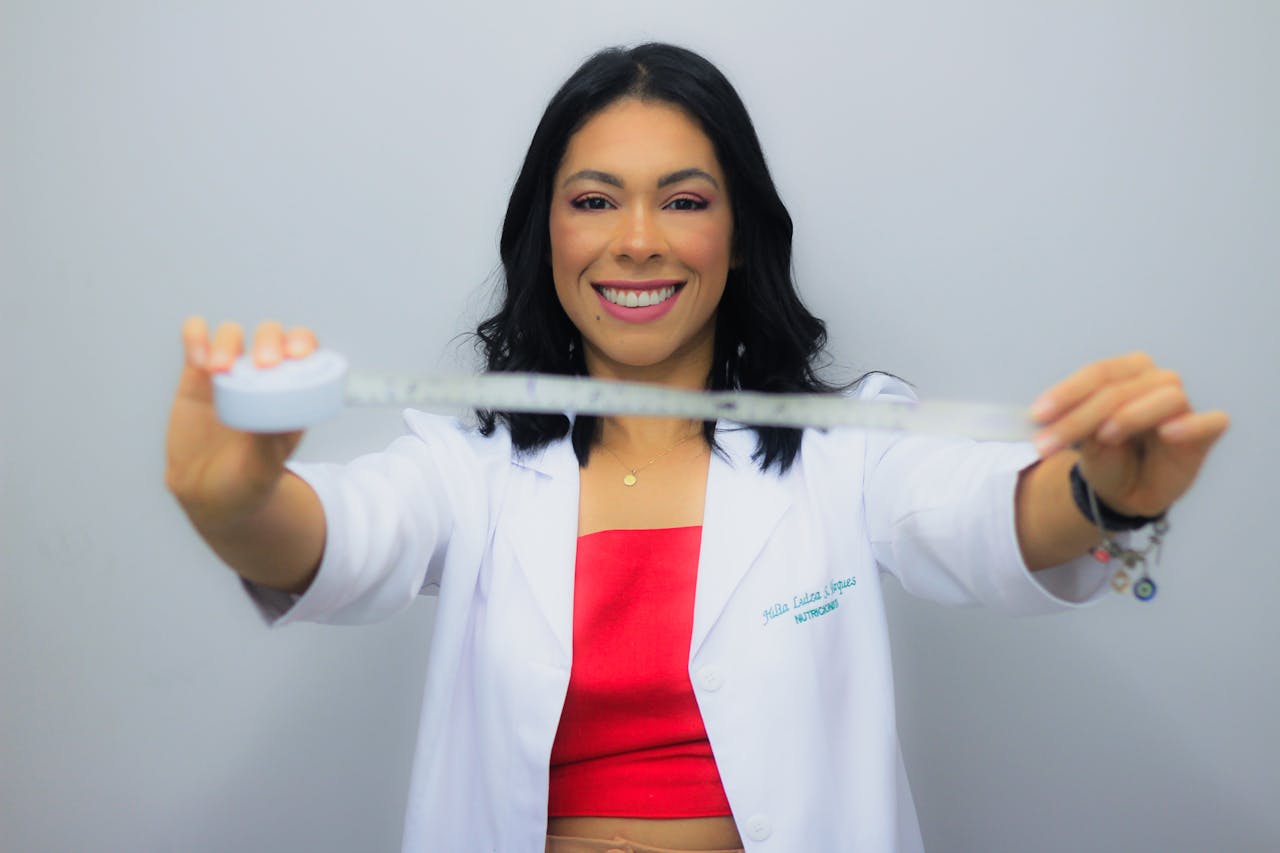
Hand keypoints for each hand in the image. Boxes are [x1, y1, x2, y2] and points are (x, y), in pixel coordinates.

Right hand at [165, 317, 318, 529]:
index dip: (304, 342)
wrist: (207, 494)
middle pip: (271, 335)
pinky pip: (195, 340)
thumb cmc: (247, 483)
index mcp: (292, 393)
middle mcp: (263, 376)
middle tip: (263, 363)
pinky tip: (197, 358)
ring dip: (228, 340)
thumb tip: (272, 413)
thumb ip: (268, 443)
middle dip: (269, 339)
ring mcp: (230, 373)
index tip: (298, 354)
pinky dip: (195, 337)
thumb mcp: (263, 469)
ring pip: (232, 333)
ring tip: (219, 369)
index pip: (306, 352)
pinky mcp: (197, 375)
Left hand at [1029, 352, 1228, 517]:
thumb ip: (1079, 423)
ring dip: (1130, 415)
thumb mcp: (1084, 440)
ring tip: (1104, 436)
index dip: (1066, 393)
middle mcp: (1156, 381)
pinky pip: (1210, 422)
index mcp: (1126, 372)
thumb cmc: (1106, 455)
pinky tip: (1167, 433)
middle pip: (1122, 388)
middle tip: (1048, 444)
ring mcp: (1183, 406)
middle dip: (1081, 415)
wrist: (1124, 490)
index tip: (1037, 416)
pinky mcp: (1205, 433)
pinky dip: (1191, 425)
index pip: (1098, 373)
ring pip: (1164, 397)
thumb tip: (1057, 416)